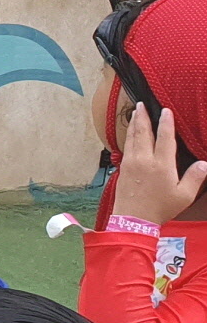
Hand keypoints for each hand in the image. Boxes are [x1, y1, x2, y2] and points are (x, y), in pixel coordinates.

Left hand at [113, 104, 206, 223]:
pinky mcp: (123, 168)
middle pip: (143, 133)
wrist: (133, 218)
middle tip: (140, 104)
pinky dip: (128, 136)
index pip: (165, 138)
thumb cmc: (160, 207)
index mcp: (161, 165)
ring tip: (134, 113)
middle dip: (143, 117)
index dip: (166, 123)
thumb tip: (204, 163)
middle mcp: (144, 160)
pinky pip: (126, 146)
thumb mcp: (184, 195)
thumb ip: (194, 178)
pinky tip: (129, 133)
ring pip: (132, 138)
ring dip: (134, 124)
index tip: (166, 111)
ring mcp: (131, 163)